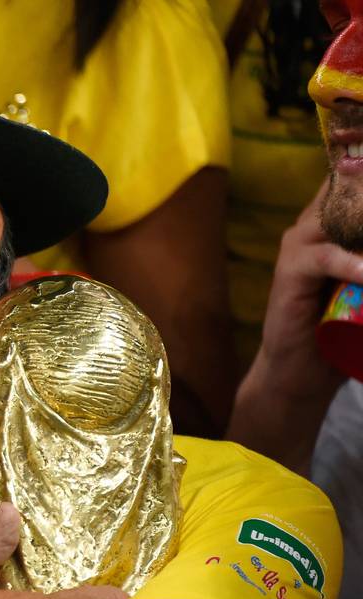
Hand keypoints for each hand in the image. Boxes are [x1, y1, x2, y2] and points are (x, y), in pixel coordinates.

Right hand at [254, 179, 362, 396]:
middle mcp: (314, 223)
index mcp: (333, 220)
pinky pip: (324, 257)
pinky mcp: (289, 271)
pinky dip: (352, 264)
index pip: (355, 181)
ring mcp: (299, 245)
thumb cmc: (342, 327)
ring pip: (341, 217)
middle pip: (350, 189)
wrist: (302, 371)